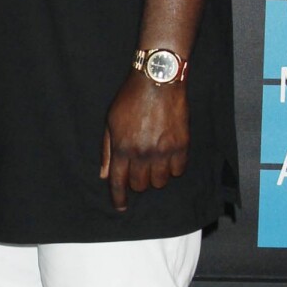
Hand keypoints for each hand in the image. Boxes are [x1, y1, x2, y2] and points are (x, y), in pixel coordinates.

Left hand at [100, 73, 188, 211]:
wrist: (158, 80)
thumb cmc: (131, 98)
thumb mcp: (110, 122)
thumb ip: (108, 151)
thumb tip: (105, 175)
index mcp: (122, 148)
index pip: (118, 183)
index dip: (119, 198)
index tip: (121, 207)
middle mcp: (142, 153)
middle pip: (140, 185)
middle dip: (138, 182)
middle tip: (139, 170)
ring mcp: (163, 151)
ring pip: (160, 182)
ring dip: (156, 176)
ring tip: (154, 163)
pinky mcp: (181, 145)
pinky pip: (178, 170)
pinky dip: (173, 168)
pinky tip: (169, 157)